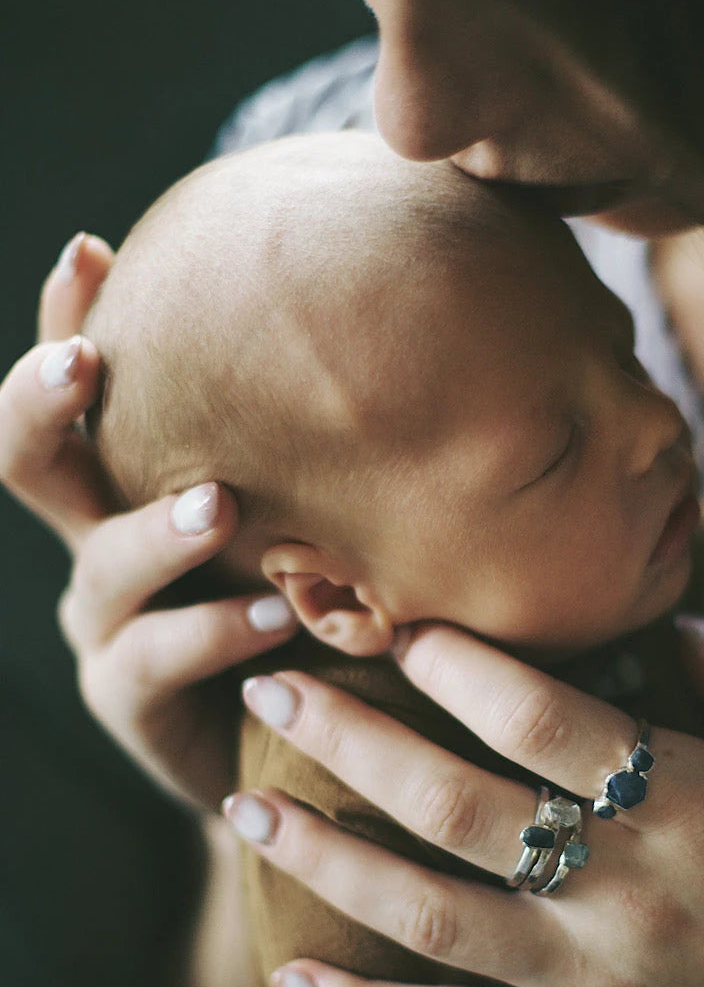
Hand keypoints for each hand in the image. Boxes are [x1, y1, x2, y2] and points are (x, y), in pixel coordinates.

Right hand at [0, 234, 298, 806]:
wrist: (309, 737)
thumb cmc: (320, 593)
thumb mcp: (318, 503)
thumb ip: (320, 435)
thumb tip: (386, 311)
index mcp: (132, 478)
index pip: (84, 388)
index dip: (67, 316)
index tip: (91, 249)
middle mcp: (102, 539)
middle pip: (28, 461)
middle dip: (42, 404)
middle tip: (85, 361)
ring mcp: (109, 622)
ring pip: (101, 565)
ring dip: (156, 533)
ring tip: (216, 505)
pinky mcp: (131, 701)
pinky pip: (153, 660)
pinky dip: (211, 632)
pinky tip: (272, 616)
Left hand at [224, 619, 703, 986]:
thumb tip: (672, 627)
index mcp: (693, 800)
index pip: (540, 716)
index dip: (455, 664)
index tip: (397, 628)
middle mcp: (624, 890)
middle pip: (451, 802)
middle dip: (346, 739)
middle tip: (270, 688)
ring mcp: (592, 981)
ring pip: (425, 914)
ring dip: (324, 860)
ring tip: (243, 811)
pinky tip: (293, 983)